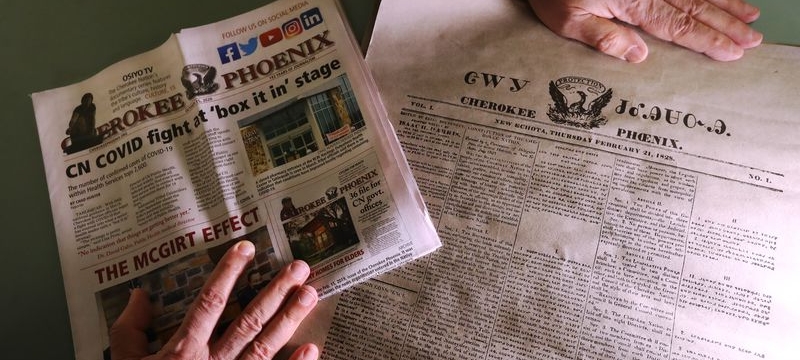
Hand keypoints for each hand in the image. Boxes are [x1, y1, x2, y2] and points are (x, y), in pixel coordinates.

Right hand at [110, 241, 318, 359]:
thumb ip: (130, 329)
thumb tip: (139, 295)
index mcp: (183, 350)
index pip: (210, 301)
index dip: (228, 272)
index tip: (246, 248)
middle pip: (249, 320)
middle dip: (275, 292)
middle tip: (299, 267)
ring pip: (265, 346)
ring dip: (289, 319)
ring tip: (310, 294)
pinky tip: (312, 349)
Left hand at [527, 0, 762, 61]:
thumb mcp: (567, 20)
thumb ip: (604, 38)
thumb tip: (640, 57)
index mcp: (633, 3)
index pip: (678, 26)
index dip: (707, 41)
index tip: (732, 53)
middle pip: (695, 8)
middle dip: (726, 25)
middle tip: (754, 40)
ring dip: (725, 4)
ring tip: (750, 17)